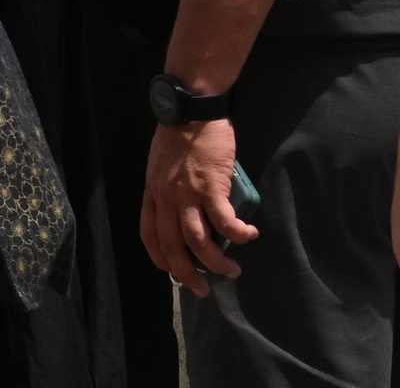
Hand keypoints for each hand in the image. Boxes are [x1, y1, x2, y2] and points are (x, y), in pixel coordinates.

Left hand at [143, 119, 259, 289]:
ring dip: (216, 262)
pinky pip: (225, 221)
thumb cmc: (178, 135)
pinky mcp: (212, 187)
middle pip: (173, 246)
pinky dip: (238, 235)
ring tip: (232, 270)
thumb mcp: (161, 166)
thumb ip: (169, 190)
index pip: (149, 235)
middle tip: (204, 289)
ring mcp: (187, 194)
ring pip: (199, 241)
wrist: (190, 110)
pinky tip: (249, 236)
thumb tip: (186, 212)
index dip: (161, 259)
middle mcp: (166, 198)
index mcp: (152, 193)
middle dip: (188, 274)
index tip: (174, 274)